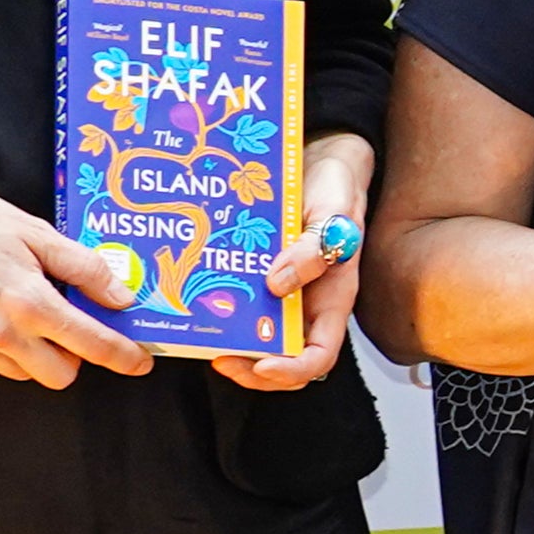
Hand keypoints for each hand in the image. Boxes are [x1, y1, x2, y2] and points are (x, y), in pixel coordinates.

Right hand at [0, 176, 156, 386]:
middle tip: (65, 326)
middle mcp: (2, 334)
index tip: (140, 362)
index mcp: (30, 303)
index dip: (123, 357)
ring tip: (20, 313)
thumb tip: (121, 298)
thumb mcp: (36, 233)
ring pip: (24, 373)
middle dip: (73, 357)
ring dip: (35, 354)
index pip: (92, 345)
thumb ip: (84, 269)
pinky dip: (0, 350)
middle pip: (61, 376)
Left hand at [216, 133, 370, 393]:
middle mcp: (307, 305)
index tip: (262, 365)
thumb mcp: (334, 213)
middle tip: (218, 357)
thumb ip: (313, 249)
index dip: (292, 370)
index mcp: (332, 299)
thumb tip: (277, 284)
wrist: (321, 163)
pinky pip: (241, 303)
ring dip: (231, 344)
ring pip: (258, 338)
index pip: (319, 356)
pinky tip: (197, 299)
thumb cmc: (336, 189)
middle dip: (251, 368)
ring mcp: (282, 293)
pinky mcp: (259, 276)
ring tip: (203, 332)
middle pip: (284, 358)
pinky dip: (220, 310)